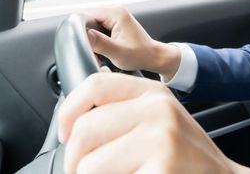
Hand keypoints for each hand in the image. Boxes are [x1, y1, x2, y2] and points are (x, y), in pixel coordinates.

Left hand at [57, 73, 249, 173]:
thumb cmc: (186, 157)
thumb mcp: (159, 120)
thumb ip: (125, 110)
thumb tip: (75, 115)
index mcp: (153, 93)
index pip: (94, 85)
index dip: (68, 111)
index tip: (64, 133)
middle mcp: (158, 110)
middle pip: (84, 129)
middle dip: (73, 160)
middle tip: (80, 172)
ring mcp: (160, 140)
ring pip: (89, 164)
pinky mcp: (161, 169)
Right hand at [85, 7, 180, 77]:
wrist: (153, 56)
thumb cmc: (140, 54)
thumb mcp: (118, 52)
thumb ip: (100, 43)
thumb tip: (86, 35)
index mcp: (116, 14)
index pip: (88, 15)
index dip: (83, 30)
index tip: (85, 45)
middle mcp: (116, 11)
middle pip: (90, 20)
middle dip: (88, 37)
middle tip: (94, 52)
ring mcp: (116, 17)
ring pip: (93, 26)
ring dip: (93, 40)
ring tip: (99, 54)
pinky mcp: (115, 24)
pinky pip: (100, 29)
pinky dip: (98, 40)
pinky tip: (102, 51)